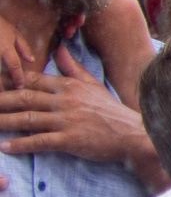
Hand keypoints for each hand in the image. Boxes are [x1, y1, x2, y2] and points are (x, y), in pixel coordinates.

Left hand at [0, 46, 154, 172]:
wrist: (132, 134)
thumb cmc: (110, 110)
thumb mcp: (92, 85)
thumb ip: (72, 68)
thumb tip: (59, 50)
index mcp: (69, 86)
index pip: (32, 80)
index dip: (9, 81)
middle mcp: (65, 101)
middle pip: (24, 98)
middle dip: (0, 101)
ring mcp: (67, 120)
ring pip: (27, 119)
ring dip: (4, 122)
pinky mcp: (70, 140)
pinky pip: (39, 141)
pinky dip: (20, 144)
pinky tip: (5, 146)